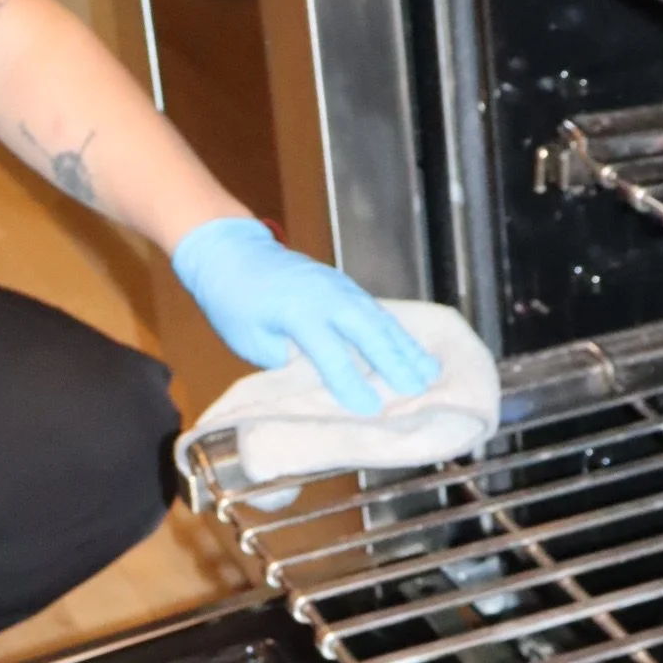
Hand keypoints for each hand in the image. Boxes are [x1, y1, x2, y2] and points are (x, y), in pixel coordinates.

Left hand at [171, 217, 440, 416]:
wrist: (234, 253)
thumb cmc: (235, 301)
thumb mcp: (250, 339)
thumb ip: (285, 361)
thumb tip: (317, 385)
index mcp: (296, 311)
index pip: (330, 353)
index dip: (350, 383)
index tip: (368, 409)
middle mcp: (325, 295)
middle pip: (367, 330)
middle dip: (394, 361)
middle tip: (417, 388)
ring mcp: (339, 286)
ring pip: (379, 318)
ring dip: (405, 346)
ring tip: (428, 373)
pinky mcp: (345, 286)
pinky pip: (377, 310)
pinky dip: (398, 332)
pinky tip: (414, 351)